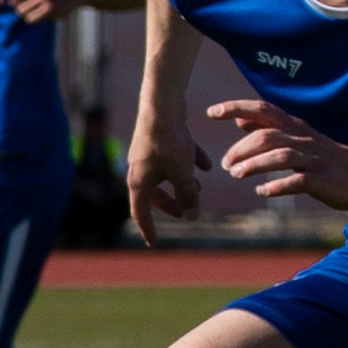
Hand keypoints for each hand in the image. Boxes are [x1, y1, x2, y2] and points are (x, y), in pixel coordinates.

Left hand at [0, 0, 79, 22]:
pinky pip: (30, 19)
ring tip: (38, 6)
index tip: (1, 2)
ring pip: (21, 11)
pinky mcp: (52, 8)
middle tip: (33, 0)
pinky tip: (43, 13)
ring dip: (27, 12)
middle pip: (15, 1)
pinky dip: (34, 18)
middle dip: (20, 3)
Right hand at [127, 105, 211, 247]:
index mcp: (139, 181)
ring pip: (164, 174)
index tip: (153, 243)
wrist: (163, 105)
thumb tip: (193, 214)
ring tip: (200, 188)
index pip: (140, 213)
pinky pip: (173, 156)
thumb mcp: (182, 174)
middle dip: (171, 204)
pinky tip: (208, 165)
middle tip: (186, 213)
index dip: (148, 229)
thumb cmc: (169, 142)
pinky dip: (188, 161)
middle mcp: (139, 168)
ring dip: (181, 182)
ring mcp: (148, 152)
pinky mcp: (160, 139)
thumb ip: (188, 195)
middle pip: (153, 194)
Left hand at [211, 99, 347, 209]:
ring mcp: (314, 159)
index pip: (264, 109)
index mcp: (295, 127)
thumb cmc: (326, 158)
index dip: (237, 107)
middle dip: (241, 148)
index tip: (211, 111)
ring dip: (255, 164)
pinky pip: (298, 181)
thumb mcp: (298, 138)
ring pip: (281, 156)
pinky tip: (262, 192)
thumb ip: (270, 128)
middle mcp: (303, 139)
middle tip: (225, 164)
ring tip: (236, 175)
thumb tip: (240, 120)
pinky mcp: (322, 180)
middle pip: (268, 136)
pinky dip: (278, 186)